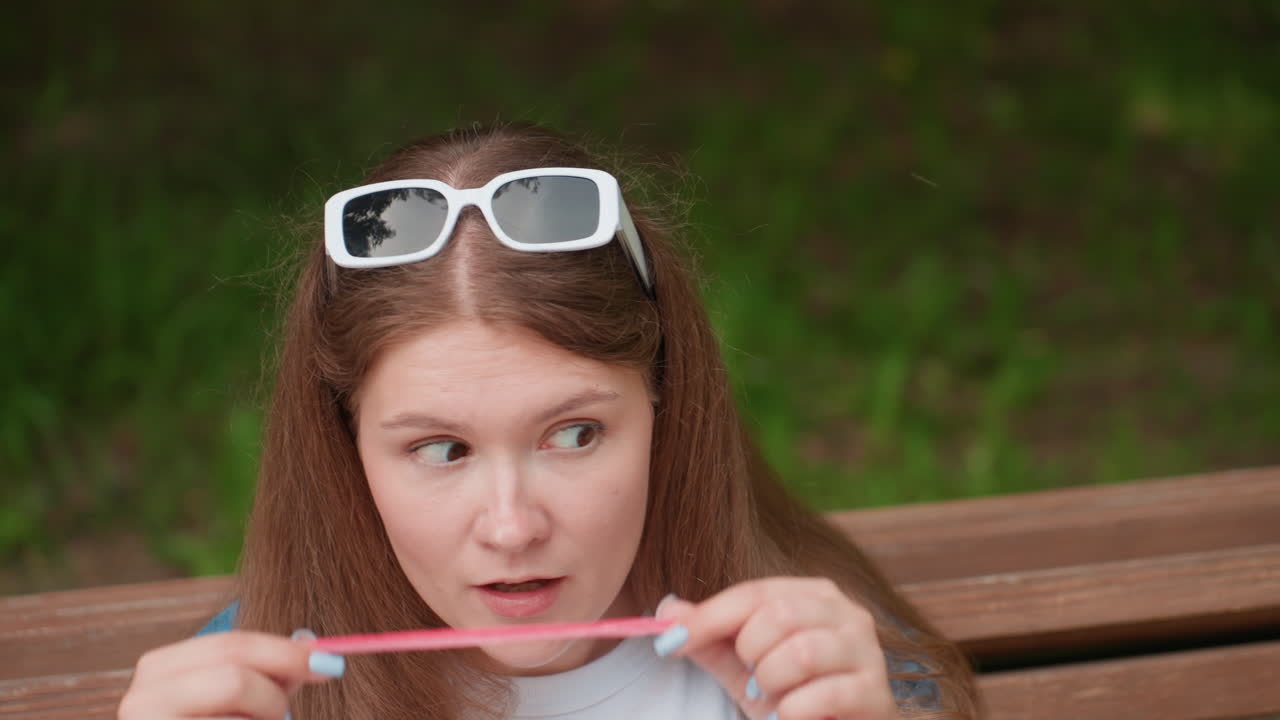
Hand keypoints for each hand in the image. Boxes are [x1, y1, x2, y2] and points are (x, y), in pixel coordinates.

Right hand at [117, 630, 344, 718]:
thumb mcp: (239, 697)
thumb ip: (272, 672)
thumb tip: (313, 644)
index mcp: (159, 668)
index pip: (233, 645)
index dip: (285, 652)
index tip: (328, 662)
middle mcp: (141, 700)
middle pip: (233, 679)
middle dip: (272, 697)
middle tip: (285, 712)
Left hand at [654, 578, 896, 719]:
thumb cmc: (791, 694)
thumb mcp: (742, 666)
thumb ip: (708, 638)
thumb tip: (666, 611)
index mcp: (813, 595)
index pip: (754, 593)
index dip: (709, 617)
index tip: (673, 640)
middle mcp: (847, 613)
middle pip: (778, 615)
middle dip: (750, 653)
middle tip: (753, 677)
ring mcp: (867, 651)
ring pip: (801, 652)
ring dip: (772, 682)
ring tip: (774, 696)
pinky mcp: (876, 693)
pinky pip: (823, 695)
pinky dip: (793, 711)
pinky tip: (791, 715)